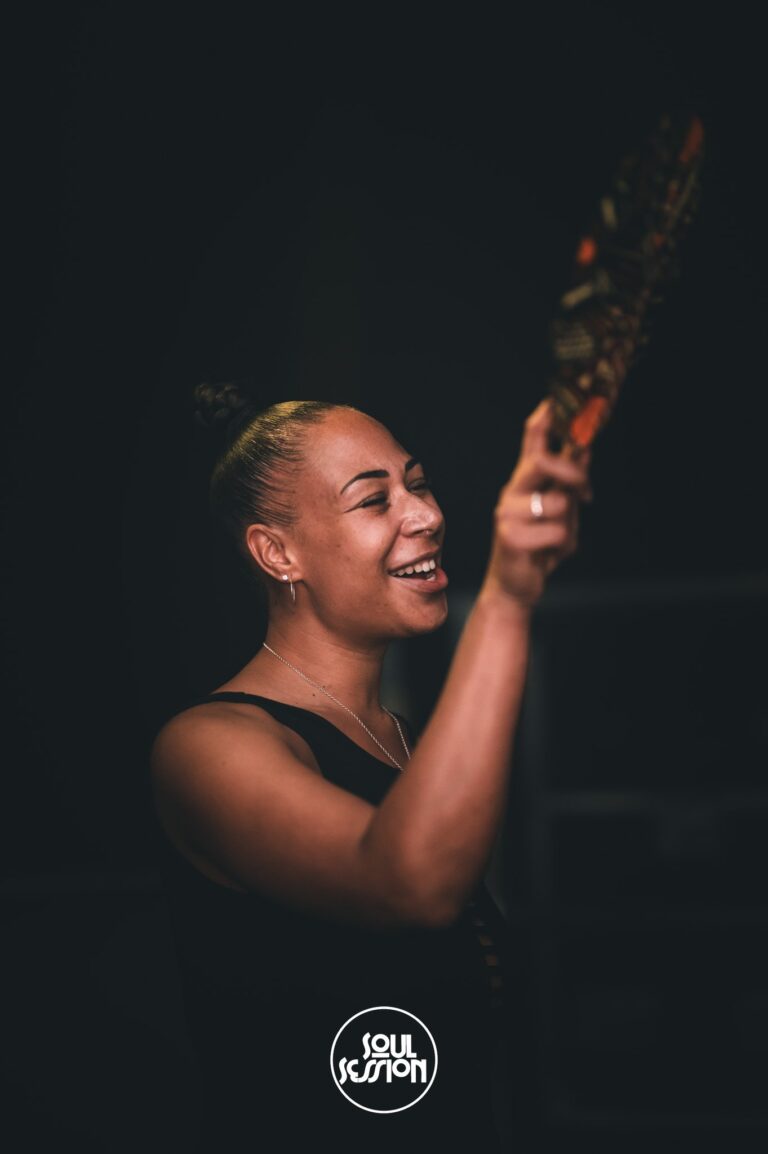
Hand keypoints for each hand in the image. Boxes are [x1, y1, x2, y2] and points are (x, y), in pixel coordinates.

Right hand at [482, 398, 592, 607]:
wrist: (515, 586)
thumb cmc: (539, 546)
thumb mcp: (559, 511)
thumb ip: (568, 483)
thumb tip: (586, 448)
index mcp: (524, 482)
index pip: (531, 442)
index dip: (544, 420)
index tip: (554, 400)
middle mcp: (512, 491)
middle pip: (542, 462)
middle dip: (573, 473)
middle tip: (586, 494)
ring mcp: (507, 513)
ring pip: (559, 504)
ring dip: (569, 526)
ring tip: (556, 541)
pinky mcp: (510, 537)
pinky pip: (558, 532)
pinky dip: (563, 547)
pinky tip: (549, 556)